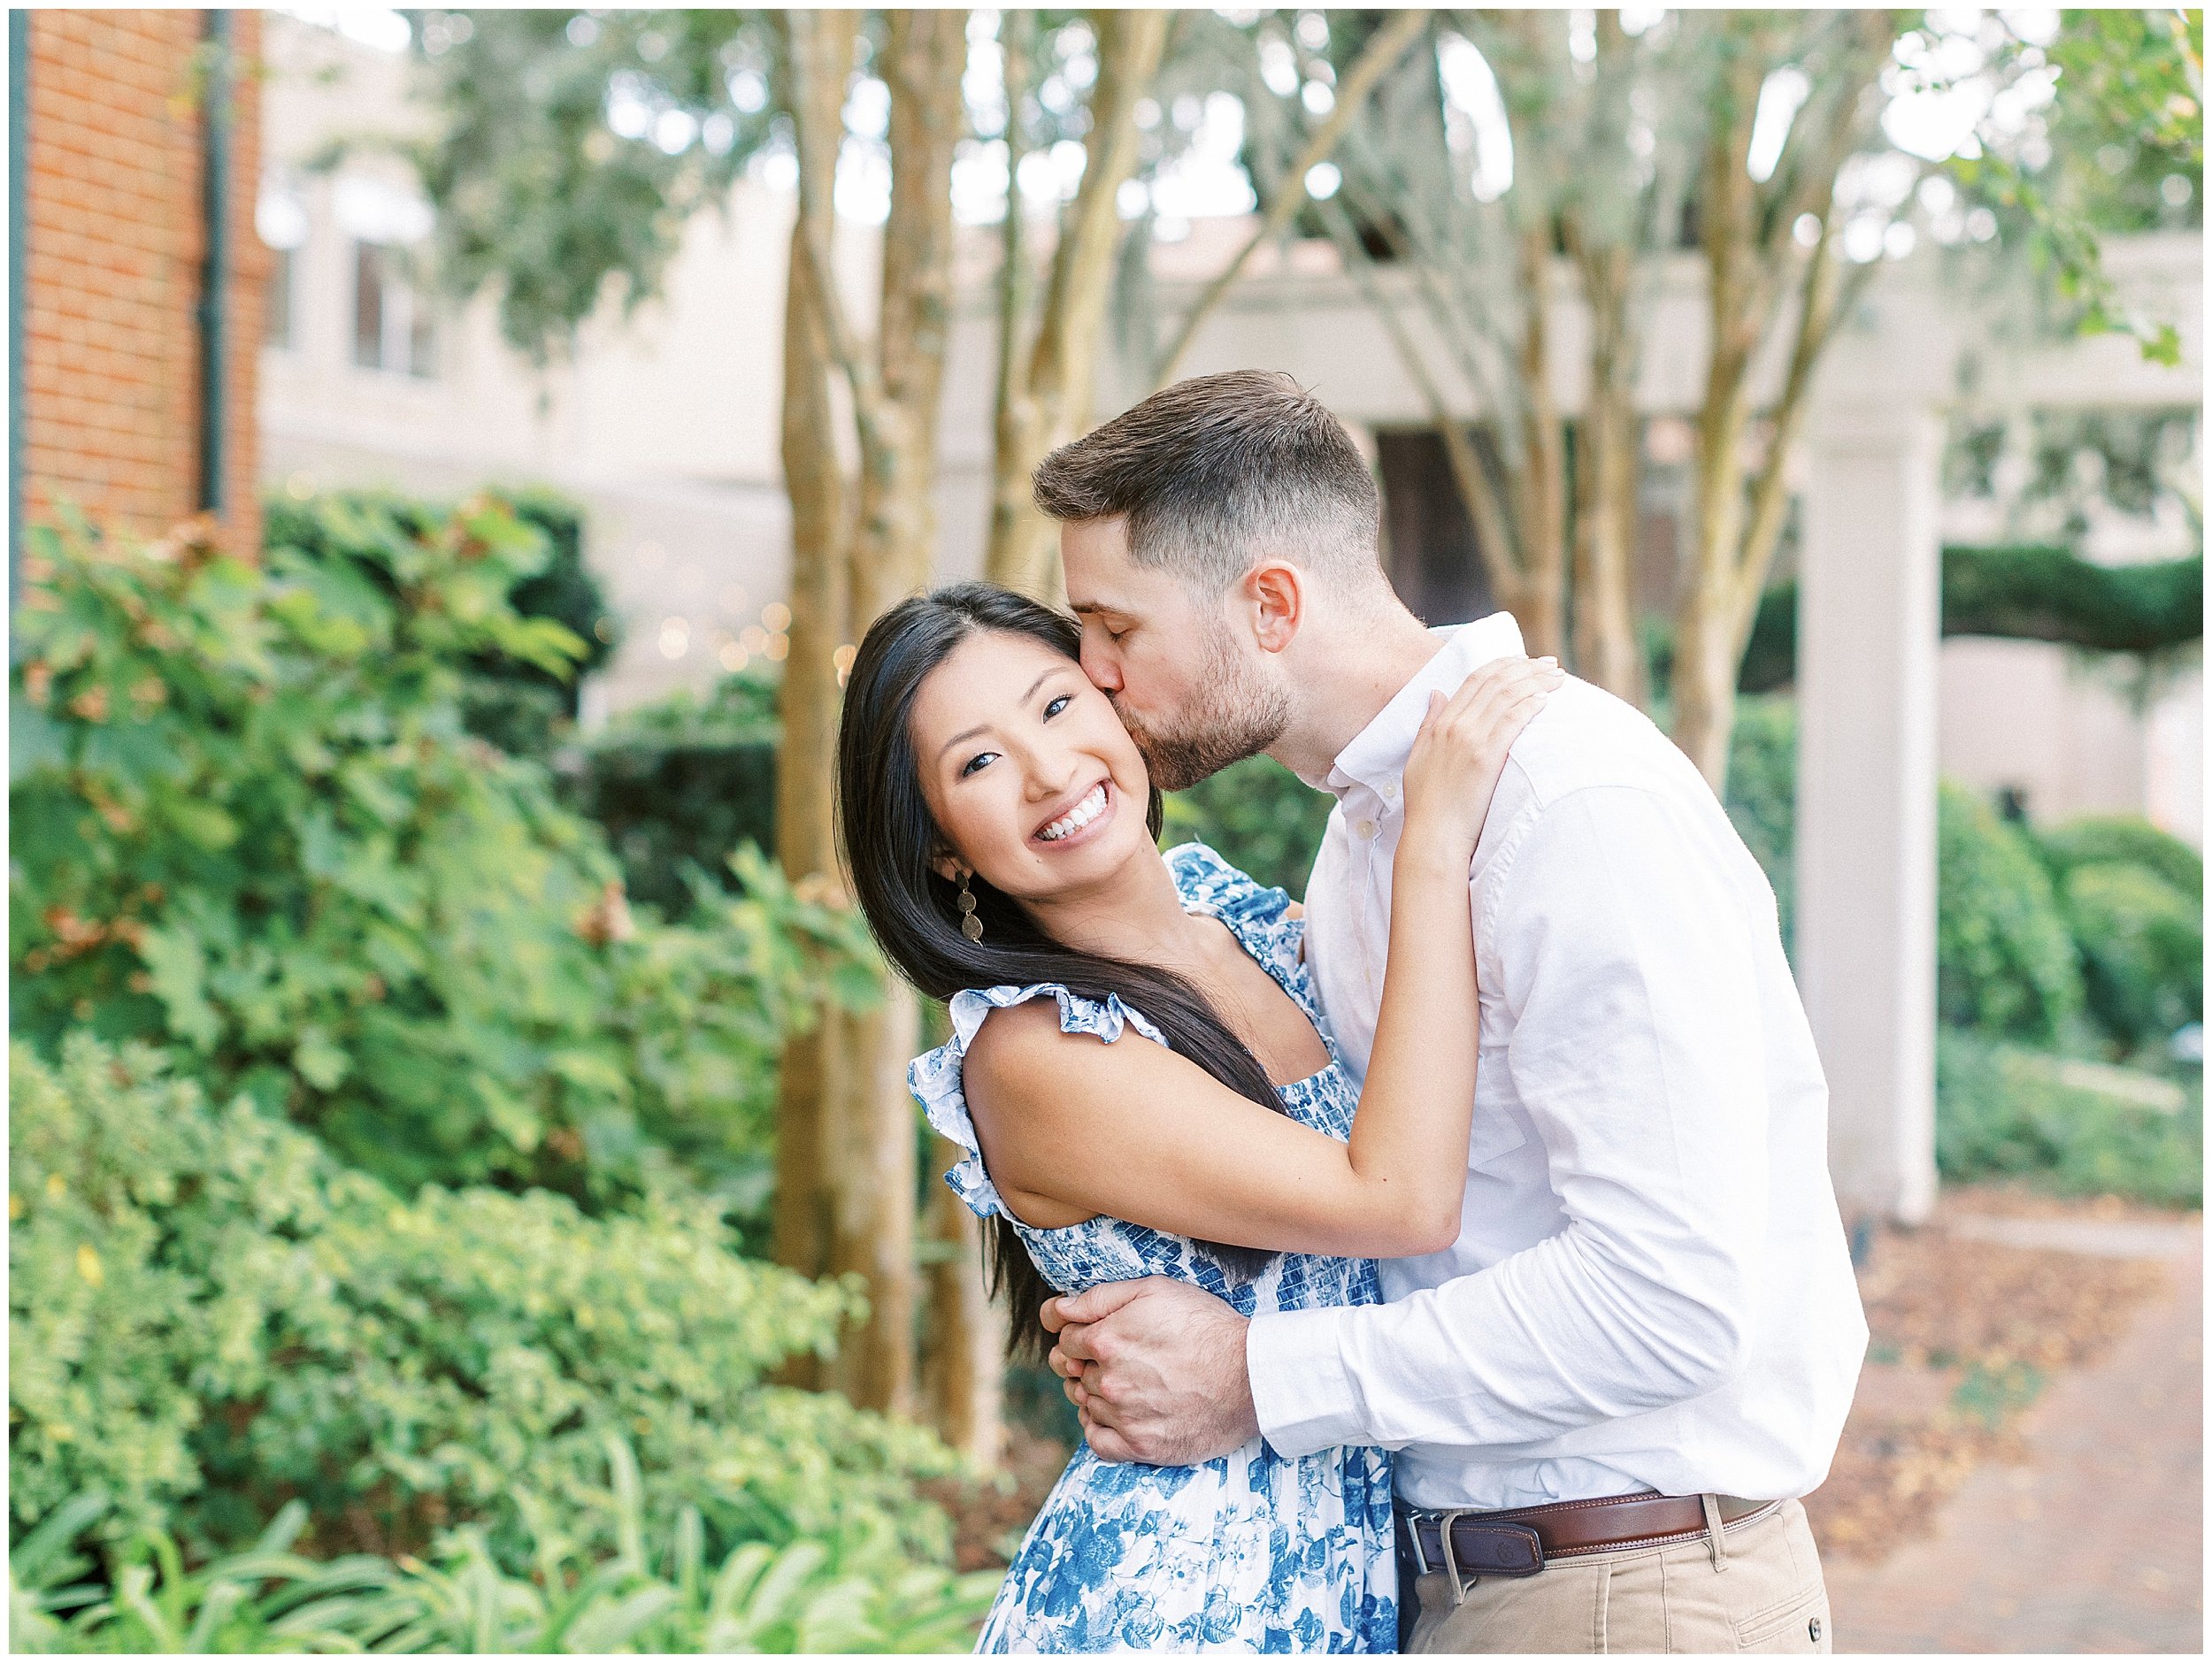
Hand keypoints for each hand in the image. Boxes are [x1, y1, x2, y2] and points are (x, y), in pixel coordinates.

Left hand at [1041, 1277, 1257, 1464]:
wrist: (1250, 1375)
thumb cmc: (1206, 1327)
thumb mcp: (1154, 1290)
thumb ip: (1098, 1298)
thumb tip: (1056, 1309)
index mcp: (1106, 1340)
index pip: (1066, 1338)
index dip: (1080, 1334)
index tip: (1098, 1336)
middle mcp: (1108, 1381)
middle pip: (1074, 1372)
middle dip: (1087, 1363)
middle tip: (1117, 1358)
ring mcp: (1124, 1417)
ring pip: (1085, 1404)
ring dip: (1096, 1393)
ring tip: (1129, 1383)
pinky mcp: (1141, 1446)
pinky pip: (1097, 1441)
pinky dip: (1099, 1428)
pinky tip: (1116, 1415)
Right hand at [1400, 655, 1561, 862]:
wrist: (1434, 834)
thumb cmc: (1427, 803)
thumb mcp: (1418, 756)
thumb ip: (1427, 722)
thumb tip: (1436, 693)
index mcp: (1441, 723)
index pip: (1475, 679)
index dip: (1503, 665)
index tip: (1525, 661)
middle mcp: (1455, 725)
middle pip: (1496, 682)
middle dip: (1527, 668)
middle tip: (1550, 664)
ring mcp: (1471, 740)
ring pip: (1508, 696)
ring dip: (1536, 682)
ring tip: (1558, 678)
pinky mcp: (1487, 758)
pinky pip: (1513, 721)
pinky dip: (1531, 705)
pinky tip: (1547, 700)